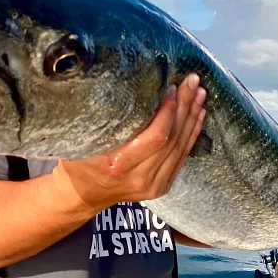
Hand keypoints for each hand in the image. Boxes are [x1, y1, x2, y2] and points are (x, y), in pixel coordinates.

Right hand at [53, 73, 206, 213]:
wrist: (82, 195)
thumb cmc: (77, 161)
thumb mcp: (81, 140)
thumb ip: (101, 121)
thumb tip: (118, 83)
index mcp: (118, 164)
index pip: (155, 137)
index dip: (168, 111)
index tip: (171, 88)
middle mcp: (139, 178)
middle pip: (172, 140)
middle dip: (185, 107)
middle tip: (193, 81)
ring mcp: (153, 185)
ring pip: (181, 148)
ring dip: (192, 118)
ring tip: (200, 94)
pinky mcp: (161, 186)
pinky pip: (182, 157)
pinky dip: (192, 134)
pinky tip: (198, 116)